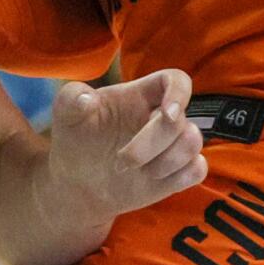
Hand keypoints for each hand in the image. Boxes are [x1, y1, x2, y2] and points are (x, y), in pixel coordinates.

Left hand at [42, 73, 206, 224]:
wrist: (77, 183)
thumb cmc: (75, 141)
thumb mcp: (65, 116)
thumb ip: (71, 98)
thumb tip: (88, 99)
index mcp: (141, 96)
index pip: (176, 80)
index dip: (179, 92)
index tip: (166, 112)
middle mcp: (161, 117)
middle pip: (182, 121)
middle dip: (152, 143)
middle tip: (121, 162)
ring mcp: (171, 146)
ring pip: (193, 143)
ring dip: (166, 161)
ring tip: (136, 172)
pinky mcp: (176, 173)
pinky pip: (198, 169)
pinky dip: (181, 176)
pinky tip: (153, 180)